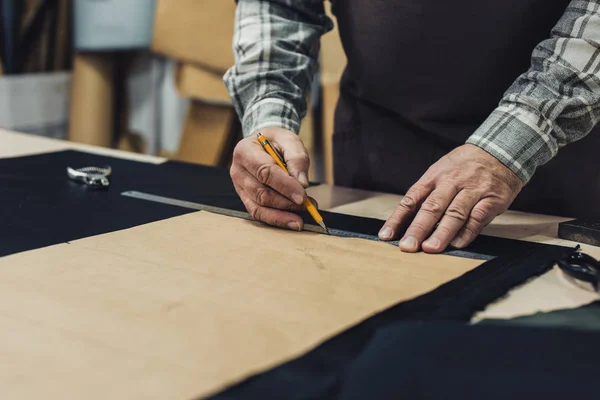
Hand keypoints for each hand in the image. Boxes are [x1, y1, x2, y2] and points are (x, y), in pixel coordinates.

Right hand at [230, 127, 312, 230]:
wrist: (264, 144)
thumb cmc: (276, 141)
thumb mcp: (289, 140)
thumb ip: (297, 158)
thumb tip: (302, 183)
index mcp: (244, 151)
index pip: (264, 171)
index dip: (284, 186)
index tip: (303, 197)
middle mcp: (238, 171)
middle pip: (261, 193)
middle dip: (286, 202)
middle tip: (307, 205)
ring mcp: (239, 187)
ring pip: (259, 207)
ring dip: (282, 215)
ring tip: (302, 216)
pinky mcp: (245, 198)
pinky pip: (259, 213)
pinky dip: (276, 219)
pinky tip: (292, 221)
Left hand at [378, 144, 522, 252]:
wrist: (500, 150)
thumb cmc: (464, 166)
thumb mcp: (440, 171)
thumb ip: (425, 195)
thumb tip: (404, 223)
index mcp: (434, 176)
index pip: (412, 199)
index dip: (398, 218)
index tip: (386, 235)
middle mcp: (452, 182)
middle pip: (432, 207)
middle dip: (418, 228)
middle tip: (407, 246)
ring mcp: (473, 190)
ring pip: (455, 213)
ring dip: (442, 233)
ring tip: (430, 249)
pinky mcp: (492, 199)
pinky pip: (478, 217)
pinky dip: (467, 232)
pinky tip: (457, 244)